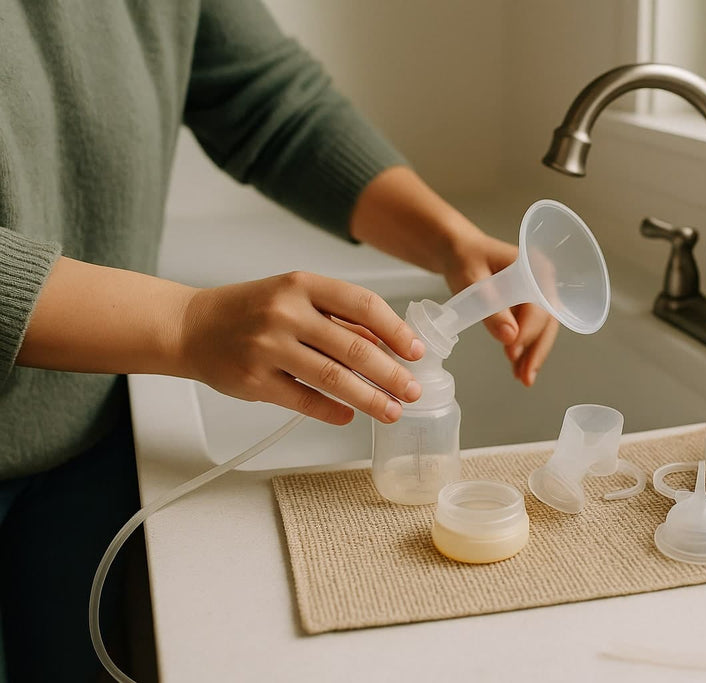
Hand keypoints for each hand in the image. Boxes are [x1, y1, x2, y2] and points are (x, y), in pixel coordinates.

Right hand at [180, 271, 424, 424]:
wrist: (191, 326)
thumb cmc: (250, 310)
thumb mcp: (295, 297)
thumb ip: (337, 316)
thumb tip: (386, 344)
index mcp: (303, 285)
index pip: (363, 304)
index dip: (396, 330)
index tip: (416, 351)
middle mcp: (286, 312)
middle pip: (355, 347)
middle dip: (391, 373)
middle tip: (413, 390)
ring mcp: (268, 347)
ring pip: (334, 377)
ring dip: (370, 398)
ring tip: (392, 410)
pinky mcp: (254, 380)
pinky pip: (304, 399)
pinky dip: (332, 411)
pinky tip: (350, 416)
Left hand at [348, 166, 558, 385]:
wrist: (457, 251)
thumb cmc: (464, 257)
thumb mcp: (472, 279)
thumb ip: (490, 306)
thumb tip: (510, 336)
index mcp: (535, 267)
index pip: (540, 304)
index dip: (529, 330)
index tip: (513, 350)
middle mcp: (542, 281)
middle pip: (547, 321)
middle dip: (537, 350)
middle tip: (525, 376)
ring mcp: (536, 295)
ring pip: (542, 330)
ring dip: (533, 354)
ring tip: (523, 378)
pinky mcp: (526, 307)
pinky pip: (530, 331)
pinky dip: (525, 350)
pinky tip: (519, 368)